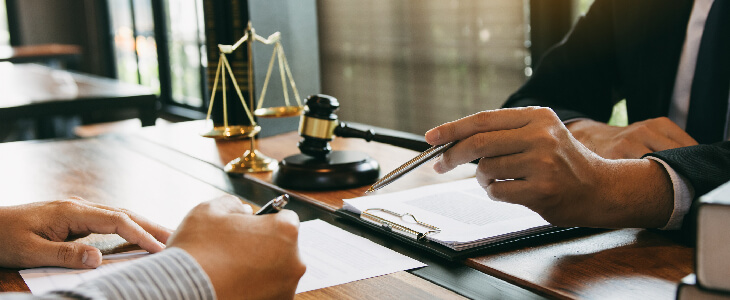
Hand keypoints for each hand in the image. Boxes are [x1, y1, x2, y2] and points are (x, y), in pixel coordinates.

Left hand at [0, 197, 170, 268]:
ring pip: (119, 214)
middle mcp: (78, 206)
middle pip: (125, 213)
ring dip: (143, 225)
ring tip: (165, 236)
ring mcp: (77, 210)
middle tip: (178, 237)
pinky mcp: (74, 217)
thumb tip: (99, 258)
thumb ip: (65, 255)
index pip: (117, 220)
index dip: (141, 234)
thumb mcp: (30, 251)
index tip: (160, 248)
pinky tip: (137, 235)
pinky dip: (129, 227)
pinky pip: (109, 220)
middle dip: (152, 225)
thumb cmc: (4, 237)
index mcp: (71, 211)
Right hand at [167, 195, 305, 299]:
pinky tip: (233, 284)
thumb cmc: (197, 249)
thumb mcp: (210, 210)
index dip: (265, 221)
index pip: (285, 218)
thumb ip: (234, 204)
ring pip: (277, 271)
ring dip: (260, 268)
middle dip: (264, 246)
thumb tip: (244, 211)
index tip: (249, 228)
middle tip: (236, 250)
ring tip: (232, 270)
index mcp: (285, 231)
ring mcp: (287, 288)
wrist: (182, 291)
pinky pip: (269, 290)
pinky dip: (255, 288)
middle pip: (283, 247)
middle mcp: (294, 261)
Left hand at [425, 107, 673, 227]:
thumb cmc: (562, 164)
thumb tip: (452, 141)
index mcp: (537, 117)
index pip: (484, 119)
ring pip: (486, 170)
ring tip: (501, 180)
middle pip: (479, 143)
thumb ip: (503, 134)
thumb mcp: (540, 135)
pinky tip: (512, 192)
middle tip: (440, 165)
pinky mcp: (541, 189)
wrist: (600, 189)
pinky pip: (497, 192)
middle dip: (452, 155)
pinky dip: (495, 194)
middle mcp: (540, 136)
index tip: (431, 137)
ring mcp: (542, 163)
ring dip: (483, 179)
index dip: (453, 128)